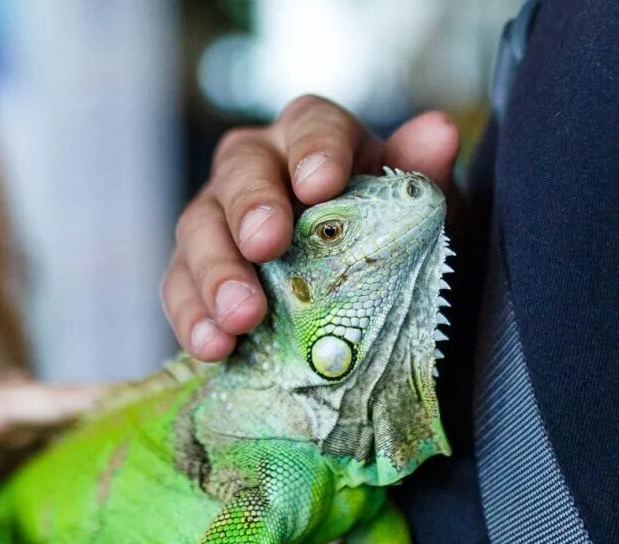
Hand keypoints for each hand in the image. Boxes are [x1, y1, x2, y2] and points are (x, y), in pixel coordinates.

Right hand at [163, 95, 460, 359]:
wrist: (361, 309)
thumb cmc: (390, 247)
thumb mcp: (419, 218)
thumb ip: (420, 177)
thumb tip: (438, 134)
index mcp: (316, 141)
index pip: (310, 124)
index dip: (312, 149)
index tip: (321, 184)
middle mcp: (258, 168)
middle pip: (241, 171)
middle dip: (251, 208)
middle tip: (265, 245)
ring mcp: (219, 220)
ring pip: (199, 229)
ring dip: (216, 273)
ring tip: (239, 317)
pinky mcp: (194, 275)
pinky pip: (180, 289)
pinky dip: (193, 318)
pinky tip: (213, 346)